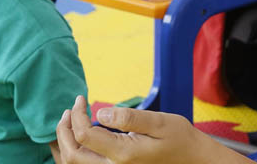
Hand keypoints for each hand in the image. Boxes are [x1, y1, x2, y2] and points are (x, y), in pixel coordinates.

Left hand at [56, 95, 232, 163]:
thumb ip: (129, 118)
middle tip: (68, 110)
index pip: (85, 135)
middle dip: (64, 130)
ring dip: (66, 142)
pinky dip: (75, 151)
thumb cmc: (178, 138)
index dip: (77, 114)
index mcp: (124, 155)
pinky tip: (80, 135)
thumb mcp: (159, 122)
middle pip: (73, 155)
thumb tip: (101, 113)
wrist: (193, 160)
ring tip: (69, 121)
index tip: (81, 98)